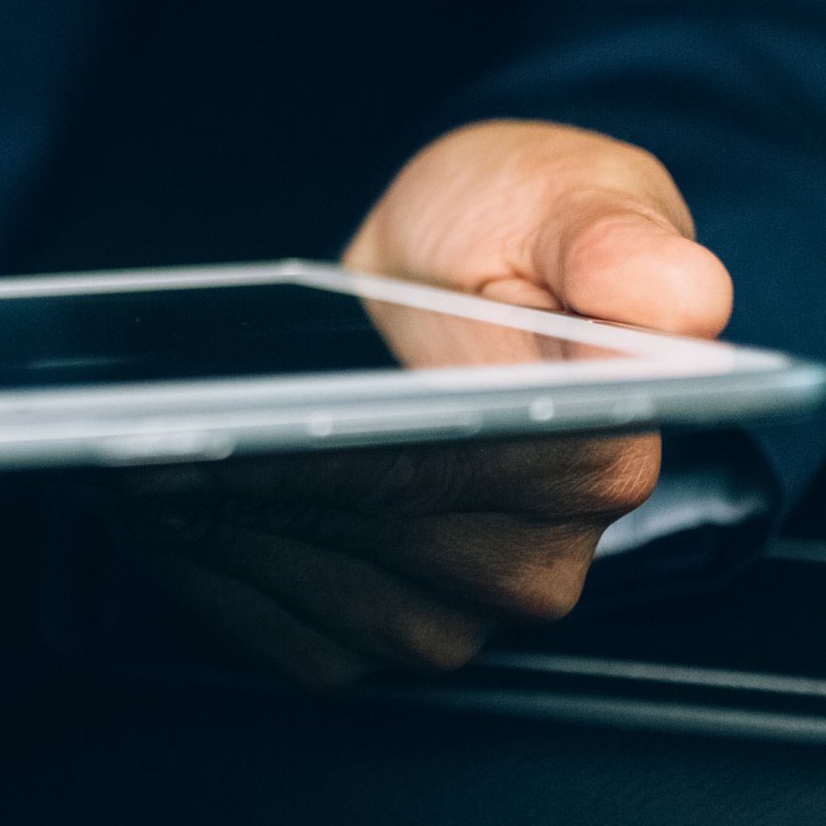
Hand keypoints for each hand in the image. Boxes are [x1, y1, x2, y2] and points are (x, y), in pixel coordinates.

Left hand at [91, 119, 729, 689]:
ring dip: (227, 540)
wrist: (469, 272)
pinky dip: (218, 579)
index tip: (249, 427)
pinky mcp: (388, 633)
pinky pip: (289, 635)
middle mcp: (545, 559)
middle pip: (379, 541)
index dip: (347, 452)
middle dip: (263, 491)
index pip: (459, 474)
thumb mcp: (571, 191)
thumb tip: (685, 297)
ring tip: (140, 462)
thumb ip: (618, 242)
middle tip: (147, 438)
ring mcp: (467, 611)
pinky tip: (163, 511)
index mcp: (603, 454)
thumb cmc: (522, 227)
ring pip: (328, 601)